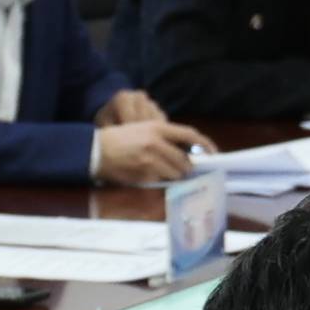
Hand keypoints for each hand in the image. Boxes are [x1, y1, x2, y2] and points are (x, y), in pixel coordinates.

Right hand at [91, 114, 216, 184]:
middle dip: (186, 169)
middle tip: (183, 172)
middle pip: (185, 160)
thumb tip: (185, 154)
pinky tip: (152, 177)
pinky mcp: (144, 174)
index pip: (190, 135)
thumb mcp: (143, 130)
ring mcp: (150, 159)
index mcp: (158, 128)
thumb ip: (164, 139)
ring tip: (164, 174)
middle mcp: (157, 142)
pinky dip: (161, 182)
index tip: (213, 154)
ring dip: (175, 177)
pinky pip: (161, 181)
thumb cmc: (120, 139)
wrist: (96, 150)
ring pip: (175, 173)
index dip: (205, 144)